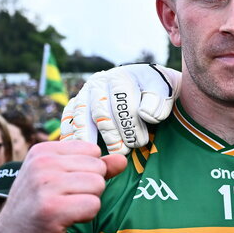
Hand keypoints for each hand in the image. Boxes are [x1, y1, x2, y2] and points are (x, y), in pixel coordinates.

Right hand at [0, 141, 125, 232]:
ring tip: (64, 210)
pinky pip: (93, 206)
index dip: (87, 172)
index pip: (93, 151)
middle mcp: (42, 164)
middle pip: (98, 169)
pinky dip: (85, 216)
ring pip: (98, 186)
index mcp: (43, 151)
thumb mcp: (61, 179)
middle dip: (89, 189)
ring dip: (87, 203)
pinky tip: (64, 221)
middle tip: (63, 201)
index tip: (64, 186)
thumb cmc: (39, 207)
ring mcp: (45, 186)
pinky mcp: (51, 210)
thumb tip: (122, 160)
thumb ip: (94, 167)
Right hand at [60, 64, 181, 154]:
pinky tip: (77, 150)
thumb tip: (145, 115)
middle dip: (112, 133)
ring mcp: (84, 93)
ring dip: (88, 136)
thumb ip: (158, 102)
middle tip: (122, 152)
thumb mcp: (164, 92)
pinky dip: (70, 133)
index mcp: (121, 77)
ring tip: (98, 155)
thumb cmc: (156, 92)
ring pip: (80, 115)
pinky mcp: (76, 104)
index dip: (130, 124)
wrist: (145, 85)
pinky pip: (68, 118)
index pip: (122, 101)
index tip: (140, 142)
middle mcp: (99, 82)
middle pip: (100, 110)